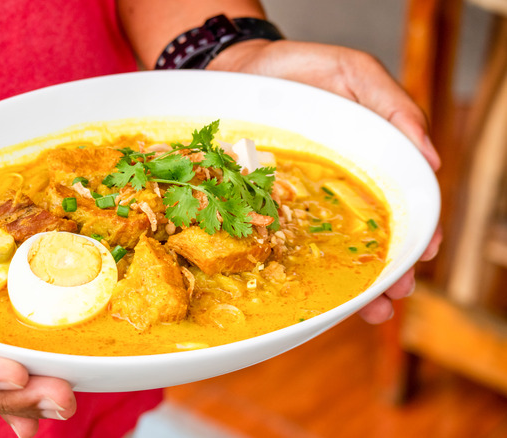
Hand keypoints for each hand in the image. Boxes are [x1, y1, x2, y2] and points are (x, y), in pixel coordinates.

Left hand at [210, 40, 442, 322]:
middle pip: (371, 234)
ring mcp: (299, 200)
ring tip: (367, 311)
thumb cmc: (297, 69)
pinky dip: (291, 269)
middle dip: (386, 270)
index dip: (417, 230)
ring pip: (329, 248)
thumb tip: (431, 160)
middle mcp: (338, 186)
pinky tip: (307, 294)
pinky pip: (278, 242)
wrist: (234, 68)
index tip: (424, 255)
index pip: (402, 201)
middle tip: (391, 297)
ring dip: (350, 283)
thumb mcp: (352, 73)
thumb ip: (392, 107)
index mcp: (368, 158)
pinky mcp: (261, 206)